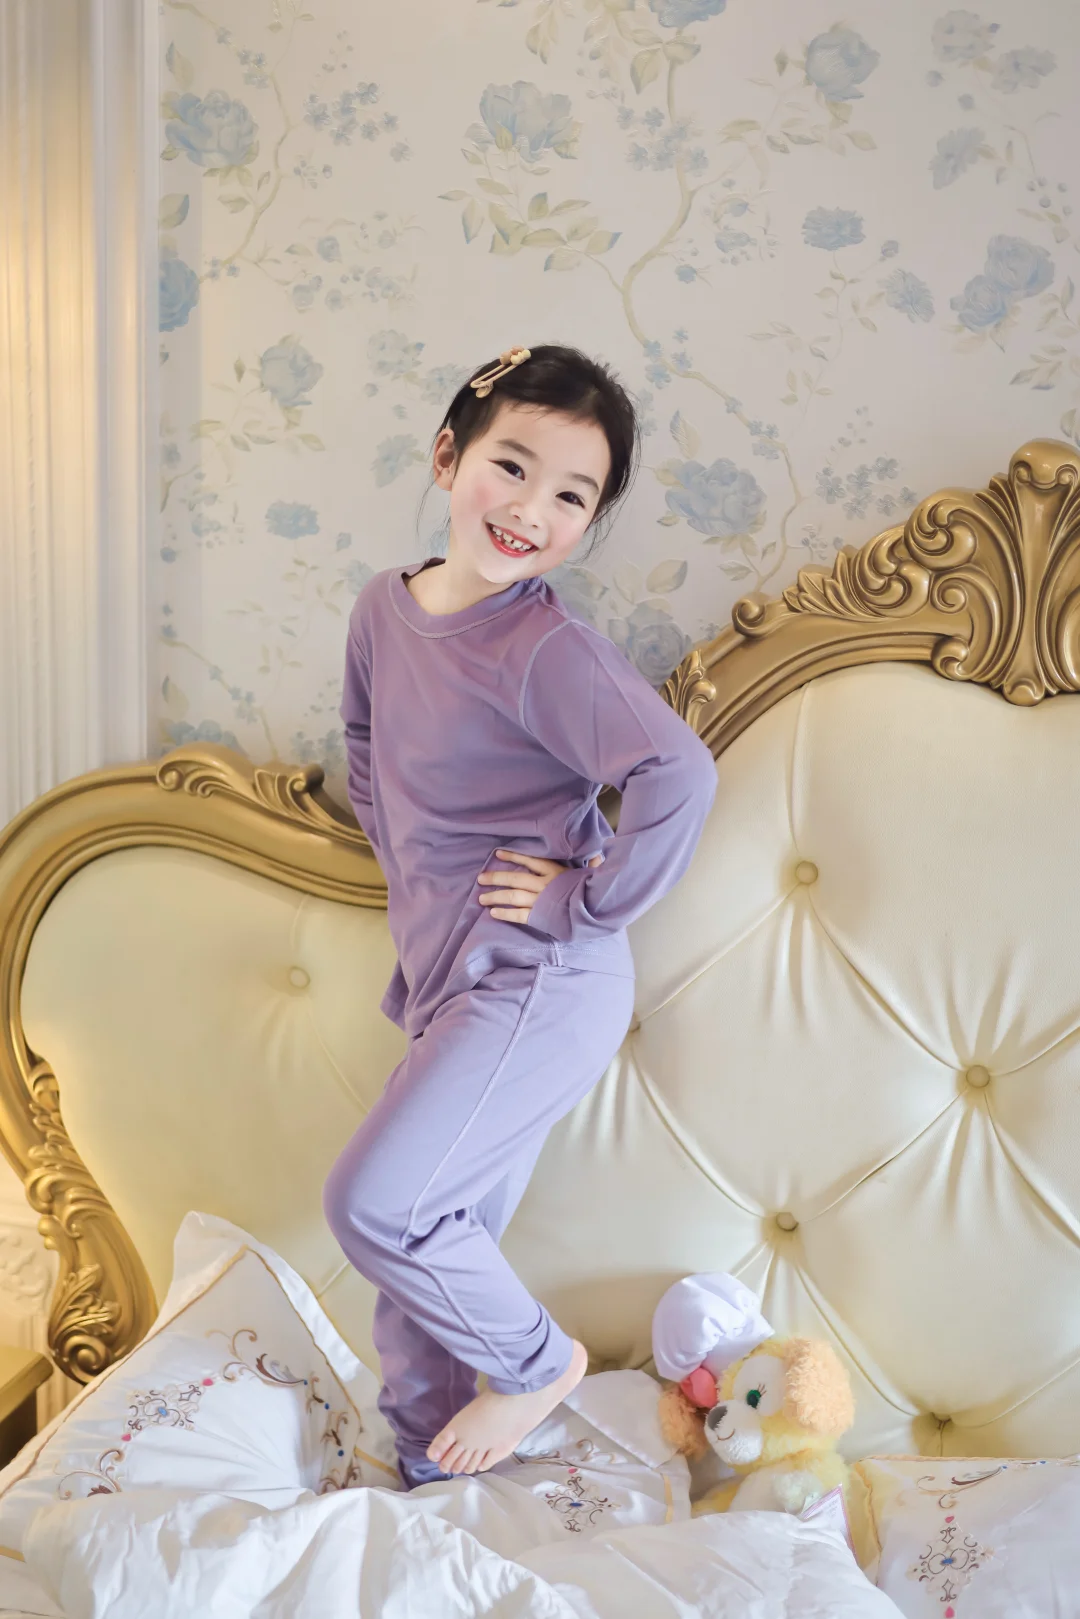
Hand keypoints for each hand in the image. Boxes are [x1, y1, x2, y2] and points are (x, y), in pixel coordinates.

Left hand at [477, 849, 602, 924]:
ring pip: (512, 896)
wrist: (597, 909)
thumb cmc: (594, 890)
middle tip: (481, 878)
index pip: (530, 860)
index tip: (498, 853)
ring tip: (481, 898)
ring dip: (495, 896)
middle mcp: (544, 884)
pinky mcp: (540, 916)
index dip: (513, 856)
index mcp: (555, 872)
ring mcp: (540, 900)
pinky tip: (493, 913)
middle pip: (515, 879)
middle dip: (496, 878)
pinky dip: (505, 913)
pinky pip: (518, 915)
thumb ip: (592, 862)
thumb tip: (599, 855)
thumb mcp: (592, 873)